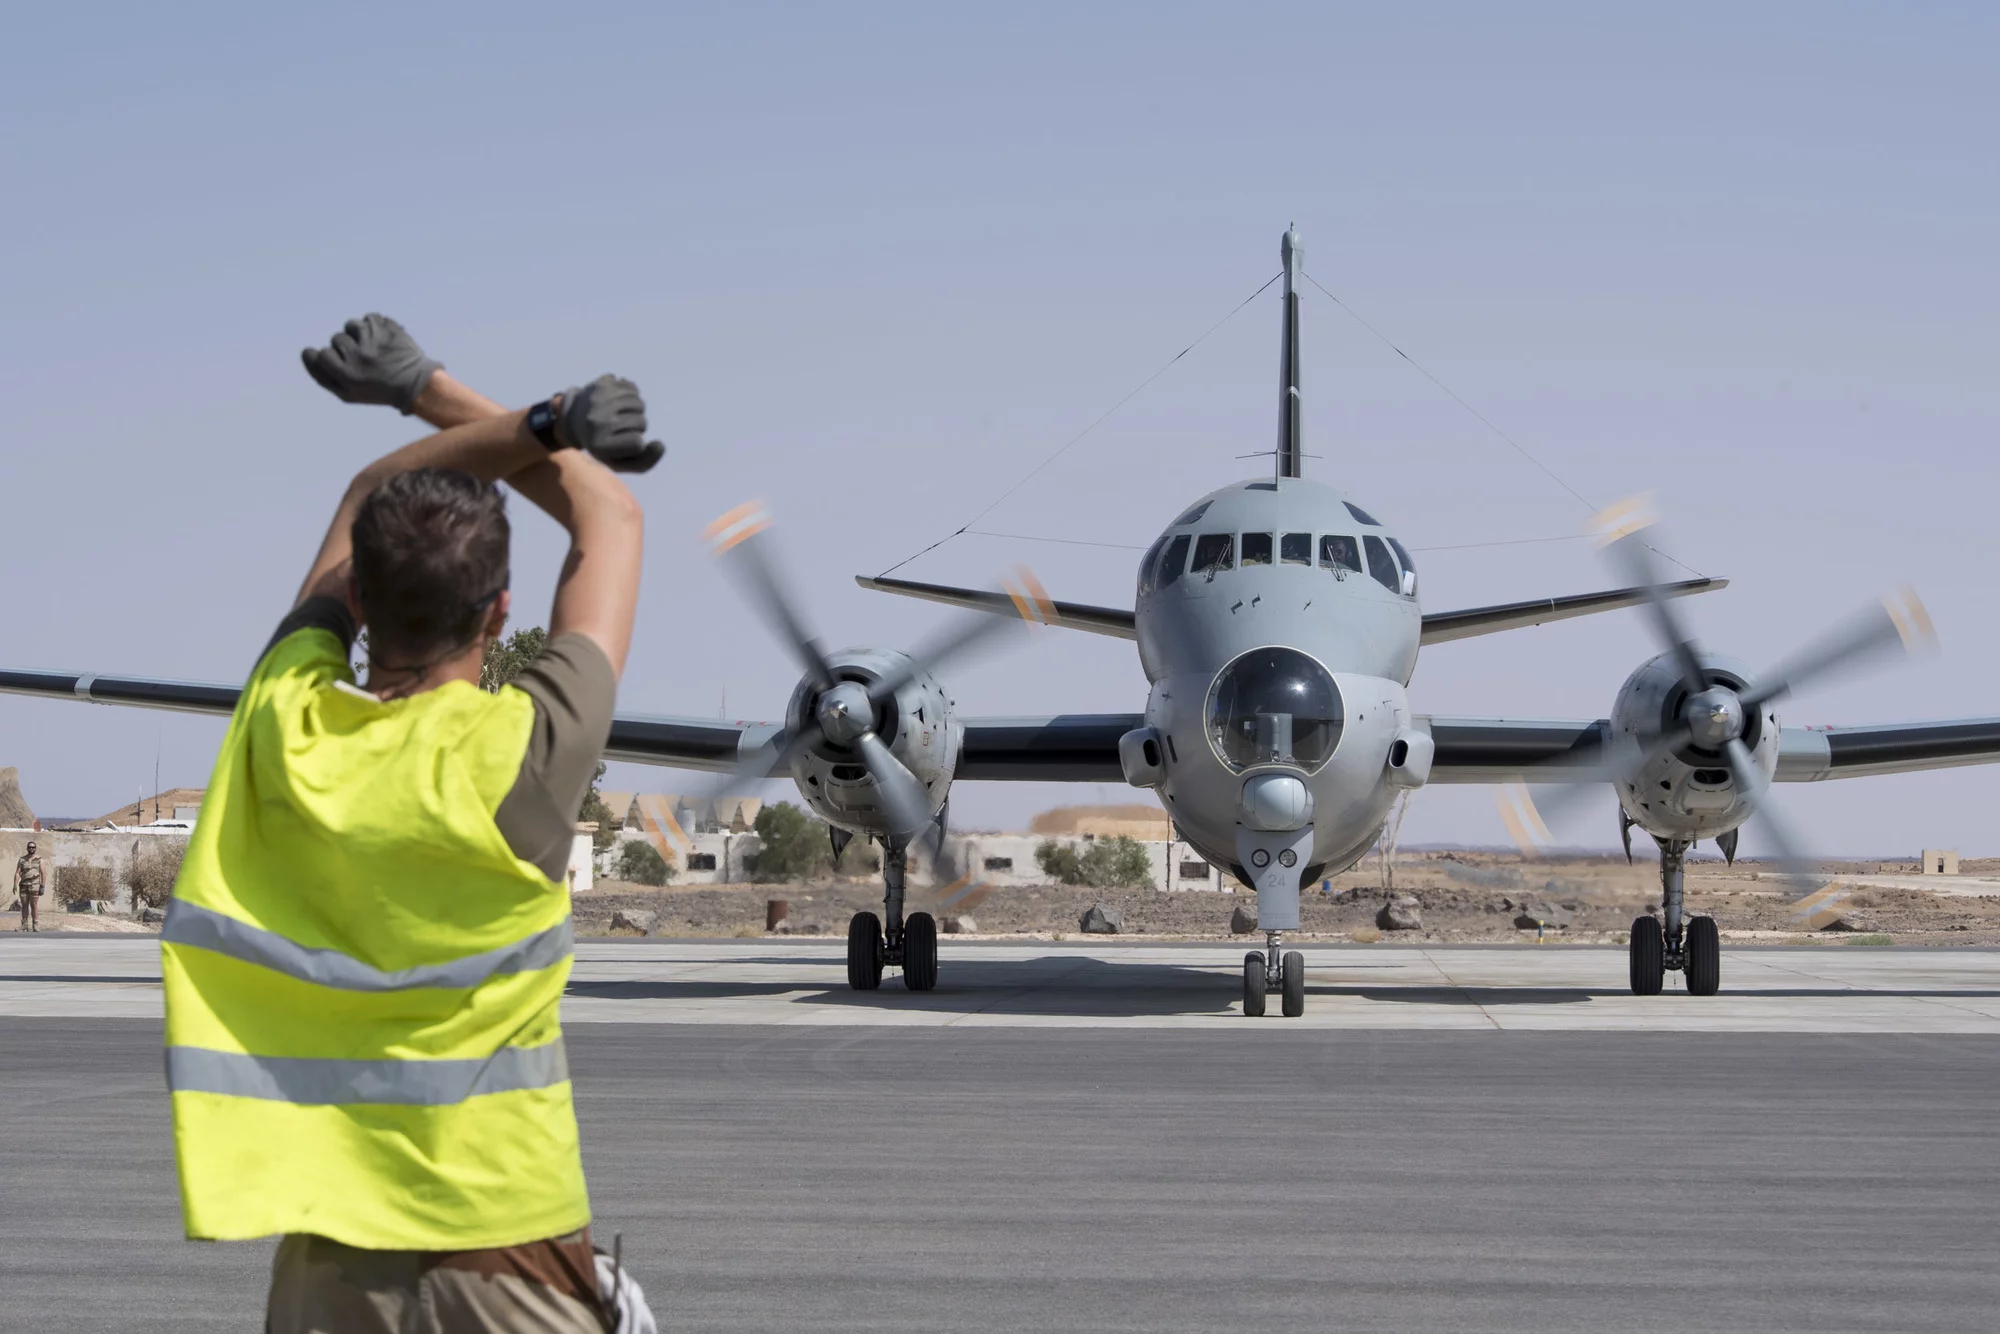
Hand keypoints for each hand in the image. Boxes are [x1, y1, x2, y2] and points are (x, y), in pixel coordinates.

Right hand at [301, 314, 441, 413]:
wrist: (417, 385)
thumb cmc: (378, 391)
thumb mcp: (348, 394)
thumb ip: (323, 376)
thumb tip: (306, 352)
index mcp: (347, 375)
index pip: (321, 354)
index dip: (329, 357)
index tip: (339, 361)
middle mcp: (358, 356)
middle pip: (337, 339)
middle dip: (347, 347)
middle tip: (365, 360)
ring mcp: (373, 339)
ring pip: (352, 325)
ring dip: (359, 334)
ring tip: (374, 348)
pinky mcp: (387, 328)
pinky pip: (370, 317)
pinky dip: (374, 325)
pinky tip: (383, 339)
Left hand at [553, 375, 665, 473]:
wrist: (573, 420)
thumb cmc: (602, 445)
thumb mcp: (620, 462)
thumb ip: (645, 462)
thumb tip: (660, 445)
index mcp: (599, 445)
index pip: (637, 444)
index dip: (635, 444)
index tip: (621, 443)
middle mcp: (597, 422)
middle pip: (641, 423)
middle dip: (636, 426)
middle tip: (620, 427)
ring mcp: (599, 400)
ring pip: (639, 404)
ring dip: (635, 410)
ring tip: (621, 414)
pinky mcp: (601, 384)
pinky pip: (632, 388)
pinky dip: (631, 394)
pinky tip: (619, 400)